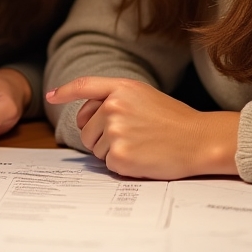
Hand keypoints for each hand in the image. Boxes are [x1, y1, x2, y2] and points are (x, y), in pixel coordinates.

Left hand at [46, 76, 239, 178]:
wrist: (199, 140)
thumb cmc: (174, 119)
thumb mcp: (143, 96)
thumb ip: (114, 98)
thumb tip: (84, 114)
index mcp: (120, 88)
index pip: (84, 86)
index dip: (65, 91)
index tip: (51, 96)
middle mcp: (113, 107)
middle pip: (86, 128)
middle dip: (101, 135)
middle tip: (131, 135)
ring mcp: (114, 131)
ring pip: (95, 148)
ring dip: (112, 150)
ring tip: (140, 144)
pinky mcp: (118, 156)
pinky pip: (107, 163)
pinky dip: (121, 165)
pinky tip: (141, 157)